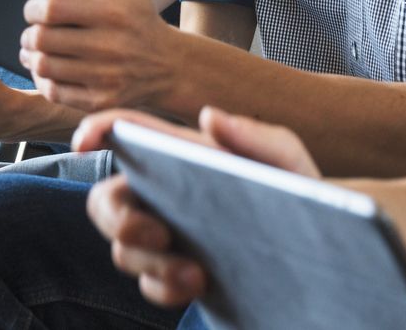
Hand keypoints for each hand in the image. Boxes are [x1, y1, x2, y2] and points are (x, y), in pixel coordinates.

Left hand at [20, 0, 175, 112]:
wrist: (168, 66)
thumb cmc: (139, 21)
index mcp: (111, 14)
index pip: (52, 9)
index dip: (33, 8)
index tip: (34, 9)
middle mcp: (108, 46)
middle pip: (42, 39)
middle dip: (30, 34)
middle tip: (32, 32)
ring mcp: (104, 77)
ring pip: (44, 66)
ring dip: (32, 57)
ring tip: (35, 50)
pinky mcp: (99, 100)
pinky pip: (54, 92)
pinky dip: (44, 79)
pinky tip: (48, 70)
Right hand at [82, 106, 321, 307]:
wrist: (321, 251)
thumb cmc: (300, 191)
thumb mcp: (287, 160)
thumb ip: (256, 134)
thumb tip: (208, 116)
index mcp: (185, 155)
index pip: (130, 133)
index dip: (98, 128)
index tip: (83, 141)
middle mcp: (167, 194)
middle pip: (106, 199)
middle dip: (117, 219)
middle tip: (157, 234)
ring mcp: (169, 237)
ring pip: (121, 249)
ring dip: (149, 264)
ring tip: (195, 273)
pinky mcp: (177, 275)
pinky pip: (148, 285)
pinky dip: (163, 288)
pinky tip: (199, 284)